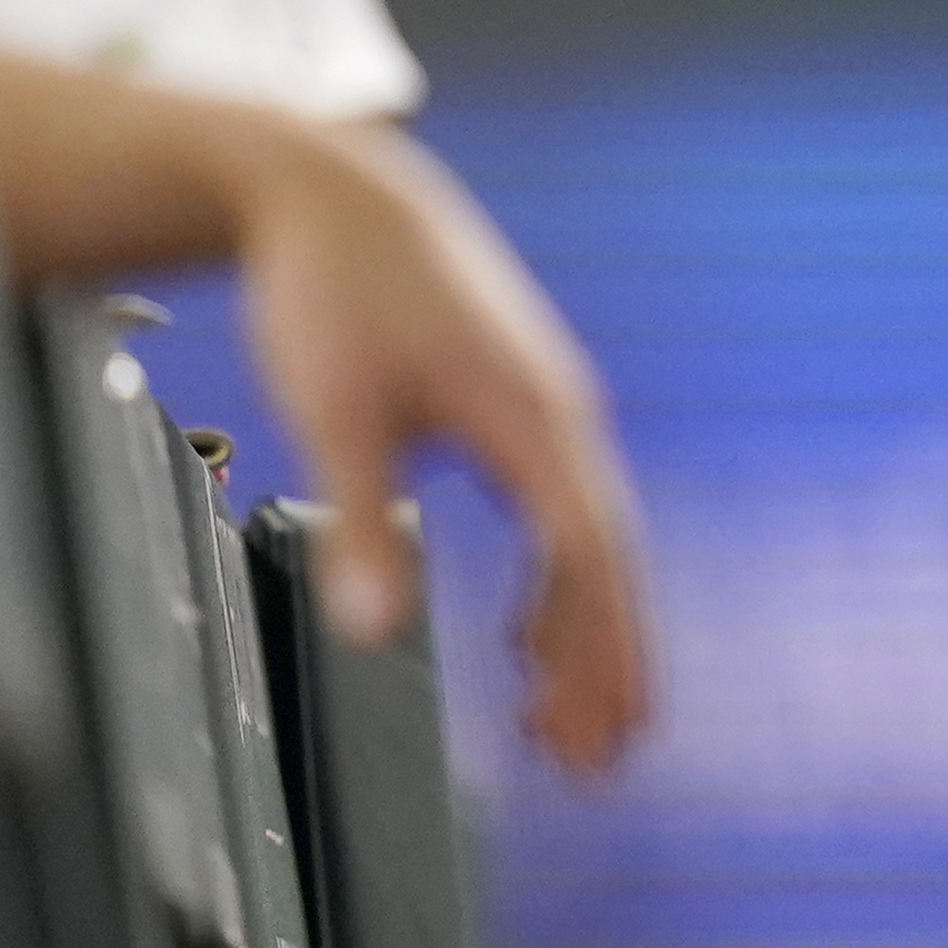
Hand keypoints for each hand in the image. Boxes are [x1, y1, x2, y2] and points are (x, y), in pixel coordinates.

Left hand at [227, 117, 654, 776]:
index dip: (606, 645)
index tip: (612, 724)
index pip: (590, 554)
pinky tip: (525, 628)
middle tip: (600, 758)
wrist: (337, 189)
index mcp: (533, 415)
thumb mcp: (334, 410)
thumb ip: (360, 521)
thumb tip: (377, 628)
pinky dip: (551, 580)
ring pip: (582, 537)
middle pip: (601, 557)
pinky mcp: (514, 401)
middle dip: (604, 659)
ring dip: (577, 629)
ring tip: (562, 719)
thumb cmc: (334, 288)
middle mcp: (559, 410)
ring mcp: (543, 404)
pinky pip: (556, 509)